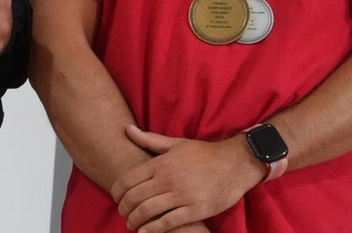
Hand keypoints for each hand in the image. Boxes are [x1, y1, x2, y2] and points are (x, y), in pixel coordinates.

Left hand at [109, 126, 262, 232]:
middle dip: (124, 208)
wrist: (236, 163)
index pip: (128, 180)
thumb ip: (150, 140)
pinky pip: (169, 222)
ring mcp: (182, 196)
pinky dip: (153, 229)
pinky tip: (145, 232)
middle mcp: (168, 179)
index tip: (115, 198)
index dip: (117, 191)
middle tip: (122, 213)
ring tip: (131, 223)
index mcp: (161, 163)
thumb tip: (126, 129)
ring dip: (135, 220)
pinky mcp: (196, 210)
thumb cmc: (204, 154)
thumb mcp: (176, 144)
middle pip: (135, 197)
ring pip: (148, 211)